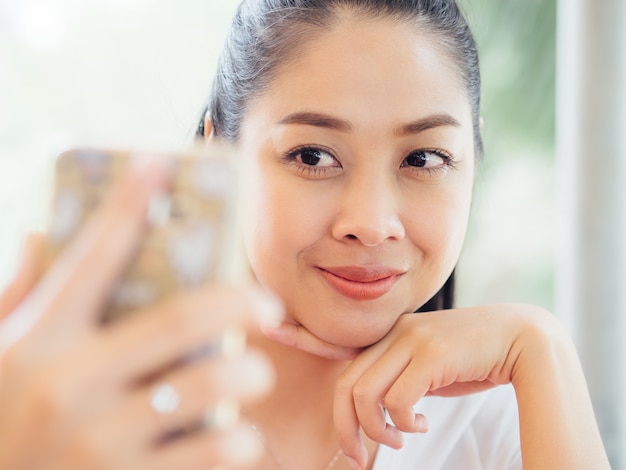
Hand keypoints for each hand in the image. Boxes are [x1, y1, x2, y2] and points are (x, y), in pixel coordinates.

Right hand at [0, 161, 281, 469]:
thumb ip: (14, 295)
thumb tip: (38, 234)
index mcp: (37, 341)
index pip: (92, 254)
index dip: (129, 203)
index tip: (160, 165)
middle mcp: (69, 386)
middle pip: (182, 320)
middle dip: (239, 301)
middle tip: (266, 303)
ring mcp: (100, 442)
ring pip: (210, 387)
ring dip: (249, 373)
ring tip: (253, 371)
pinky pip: (212, 454)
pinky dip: (238, 440)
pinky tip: (238, 434)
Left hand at [265, 303, 607, 469]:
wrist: (520, 341)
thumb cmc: (471, 358)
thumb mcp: (428, 366)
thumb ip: (399, 376)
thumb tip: (377, 411)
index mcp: (390, 335)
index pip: (337, 340)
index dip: (302, 336)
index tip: (271, 330)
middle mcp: (394, 333)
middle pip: (345, 384)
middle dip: (345, 427)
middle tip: (359, 457)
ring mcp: (410, 339)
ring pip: (365, 394)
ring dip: (377, 431)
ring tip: (400, 440)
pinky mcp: (429, 352)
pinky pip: (397, 400)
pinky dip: (404, 423)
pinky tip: (422, 425)